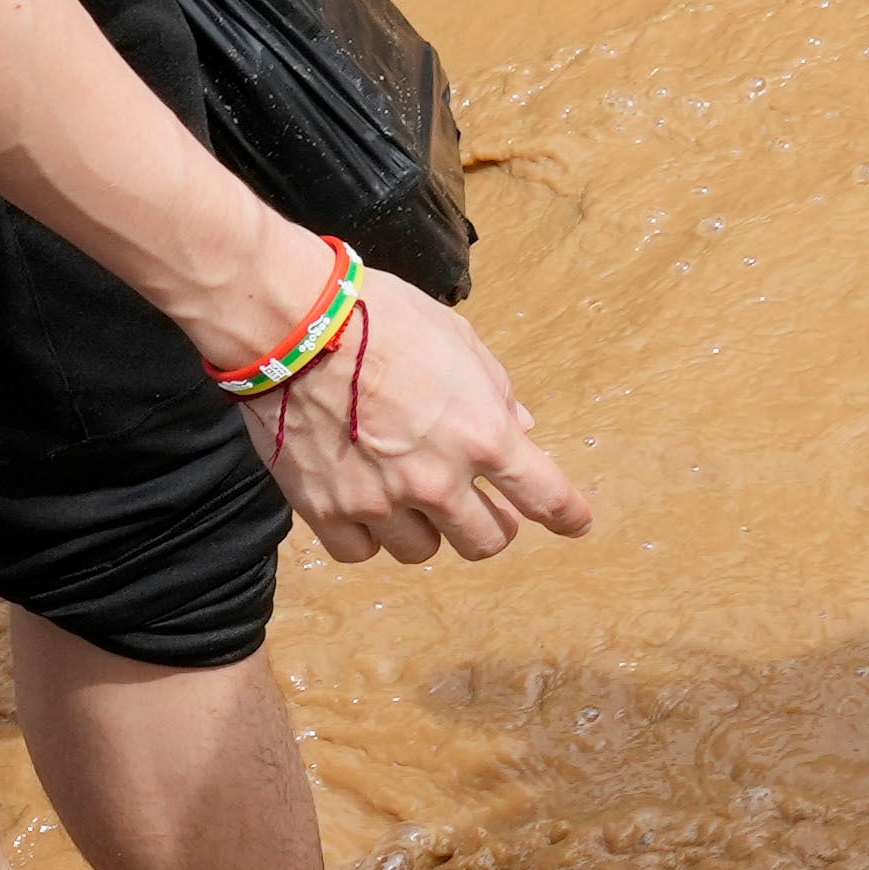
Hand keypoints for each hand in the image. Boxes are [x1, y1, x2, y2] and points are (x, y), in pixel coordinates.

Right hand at [233, 264, 599, 562]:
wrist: (293, 324)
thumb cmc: (378, 318)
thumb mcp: (458, 341)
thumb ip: (494, 391)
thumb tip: (519, 428)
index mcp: (482, 434)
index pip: (544, 494)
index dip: (566, 514)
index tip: (575, 522)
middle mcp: (436, 480)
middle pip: (485, 541)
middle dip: (488, 524)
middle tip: (476, 505)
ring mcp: (380, 500)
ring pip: (422, 551)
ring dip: (426, 529)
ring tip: (409, 495)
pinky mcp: (326, 510)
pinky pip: (362, 551)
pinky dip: (369, 535)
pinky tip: (364, 504)